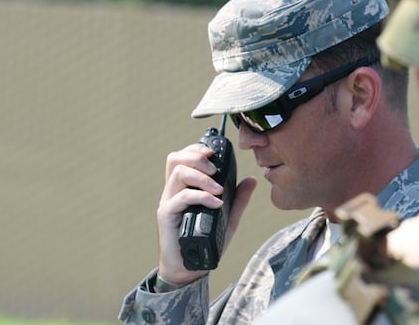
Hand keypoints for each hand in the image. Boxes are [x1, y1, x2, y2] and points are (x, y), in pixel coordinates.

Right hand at [155, 143, 256, 284]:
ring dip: (201, 177)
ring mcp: (169, 202)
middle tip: (215, 169)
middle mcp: (173, 191)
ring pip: (178, 173)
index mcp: (184, 187)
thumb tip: (251, 180)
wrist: (190, 268)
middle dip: (197, 157)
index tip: (213, 154)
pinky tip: (215, 203)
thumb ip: (238, 199)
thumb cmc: (205, 241)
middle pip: (176, 159)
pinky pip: (181, 197)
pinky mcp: (167, 215)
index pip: (183, 157)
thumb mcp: (228, 218)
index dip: (196, 149)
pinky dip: (201, 196)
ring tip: (218, 188)